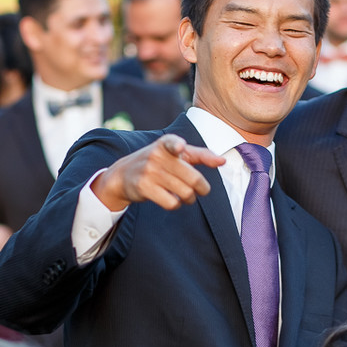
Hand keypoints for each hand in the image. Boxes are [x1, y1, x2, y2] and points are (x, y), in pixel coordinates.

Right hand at [90, 134, 225, 211]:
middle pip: (193, 179)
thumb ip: (200, 155)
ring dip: (190, 198)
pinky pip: (172, 203)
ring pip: (185, 193)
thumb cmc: (158, 162)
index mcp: (166, 143)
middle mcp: (157, 156)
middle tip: (201, 190)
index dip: (177, 145)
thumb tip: (222, 162)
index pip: (172, 142)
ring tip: (185, 194)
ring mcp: (149, 172)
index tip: (179, 147)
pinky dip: (177, 204)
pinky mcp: (144, 187)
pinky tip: (172, 198)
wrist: (123, 174)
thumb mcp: (175, 153)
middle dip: (202, 188)